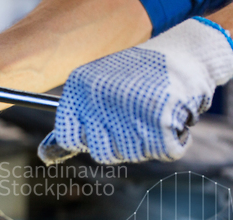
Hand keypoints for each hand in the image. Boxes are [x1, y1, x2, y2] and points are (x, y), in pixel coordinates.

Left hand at [38, 18, 232, 164]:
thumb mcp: (98, 86)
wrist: (185, 52)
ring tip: (153, 112)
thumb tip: (46, 154)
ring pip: (130, 155)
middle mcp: (100, 102)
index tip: (98, 132)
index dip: (86, 139)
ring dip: (145, 141)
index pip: (68, 137)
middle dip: (119, 143)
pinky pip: (161, 151)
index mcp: (80, 90)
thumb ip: (77, 118)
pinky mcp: (161, 126)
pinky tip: (169, 116)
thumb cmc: (139, 73)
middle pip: (101, 153)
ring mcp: (130, 116)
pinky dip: (169, 140)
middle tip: (134, 118)